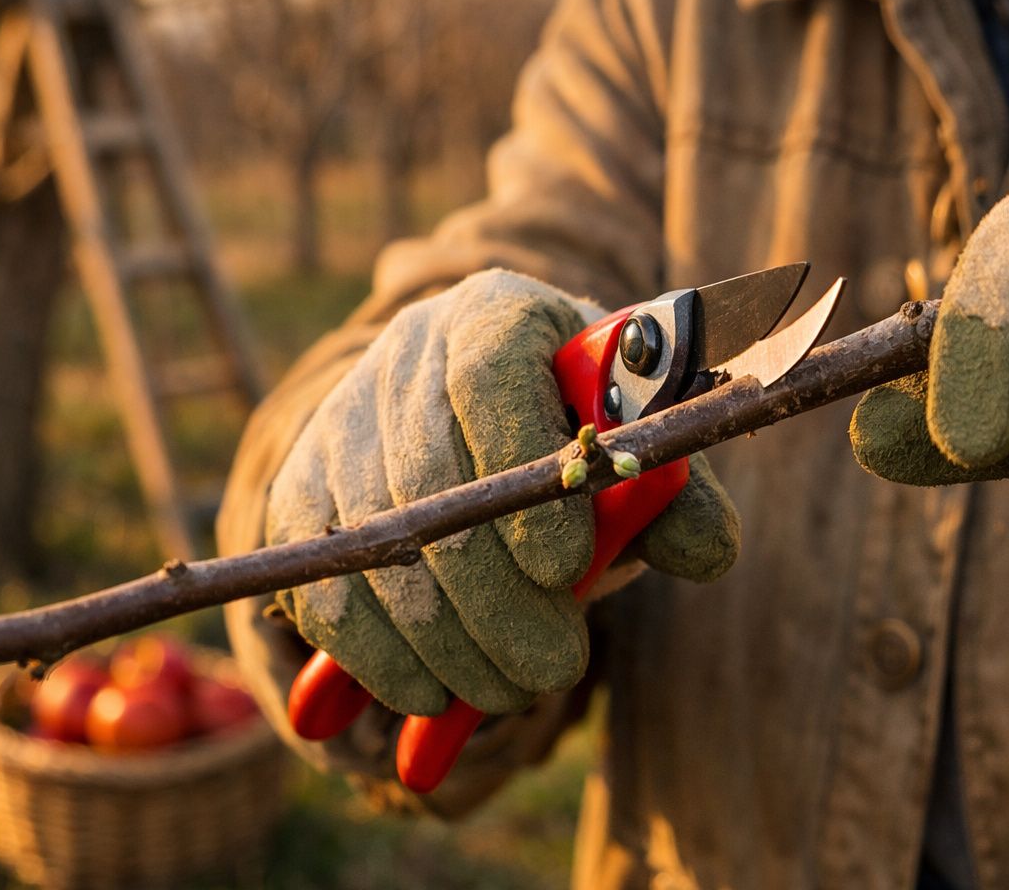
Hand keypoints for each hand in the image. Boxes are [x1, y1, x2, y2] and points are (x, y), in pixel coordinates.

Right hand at [266, 269, 738, 716]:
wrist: (476, 410)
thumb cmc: (576, 423)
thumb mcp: (636, 435)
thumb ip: (677, 489)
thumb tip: (707, 551)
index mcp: (497, 316)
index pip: (487, 375)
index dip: (517, 468)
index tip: (565, 568)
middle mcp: (405, 356)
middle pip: (428, 478)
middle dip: (494, 596)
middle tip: (551, 670)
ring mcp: (342, 424)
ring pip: (375, 544)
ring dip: (443, 640)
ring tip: (509, 691)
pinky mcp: (301, 494)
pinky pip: (322, 584)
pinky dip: (375, 654)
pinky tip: (431, 692)